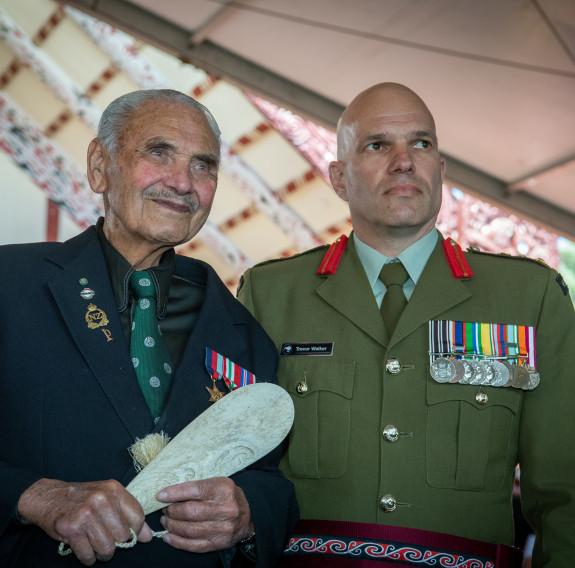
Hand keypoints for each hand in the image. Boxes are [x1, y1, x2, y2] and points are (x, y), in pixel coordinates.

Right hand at [17, 478, 151, 565]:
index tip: (127, 533)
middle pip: (123, 536)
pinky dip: (87, 558)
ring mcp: (86, 514)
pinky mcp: (72, 529)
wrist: (50, 497)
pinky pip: (88, 556)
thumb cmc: (83, 499)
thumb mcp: (108, 498)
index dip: (135, 531)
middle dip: (115, 543)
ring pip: (107, 549)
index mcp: (114, 489)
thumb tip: (148, 536)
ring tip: (94, 544)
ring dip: (101, 553)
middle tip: (105, 537)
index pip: (137, 516)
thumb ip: (129, 515)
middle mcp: (102, 499)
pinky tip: (83, 547)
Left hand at [157, 477, 253, 552]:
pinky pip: (193, 545)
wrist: (249, 515)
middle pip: (190, 511)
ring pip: (189, 529)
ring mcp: (222, 528)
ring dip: (172, 526)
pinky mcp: (218, 543)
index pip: (194, 490)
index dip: (174, 493)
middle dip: (172, 511)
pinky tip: (169, 536)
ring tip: (166, 521)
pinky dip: (177, 542)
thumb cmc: (228, 497)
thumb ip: (197, 487)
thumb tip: (170, 494)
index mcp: (223, 489)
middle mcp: (225, 509)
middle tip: (164, 509)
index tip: (160, 496)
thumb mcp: (218, 483)